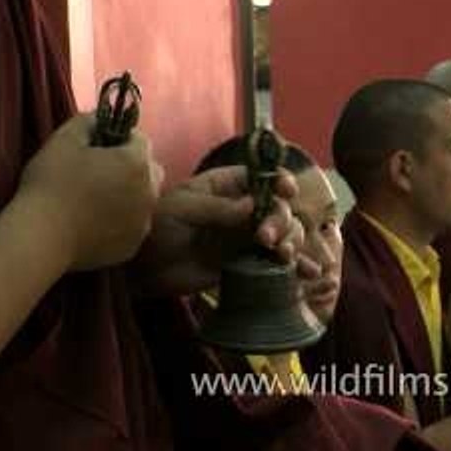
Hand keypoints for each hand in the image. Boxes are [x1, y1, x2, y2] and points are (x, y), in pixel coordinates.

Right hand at [18, 113, 163, 271]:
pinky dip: (123, 221)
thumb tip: (100, 117)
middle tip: (102, 171)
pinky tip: (97, 223)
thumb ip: (88, 121)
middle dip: (133, 166)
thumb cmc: (51, 182)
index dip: (121, 138)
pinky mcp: (133, 246)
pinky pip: (134, 226)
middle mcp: (150, 192)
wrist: (42, 237)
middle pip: (150, 170)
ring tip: (99, 198)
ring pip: (145, 200)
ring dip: (130, 194)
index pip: (141, 140)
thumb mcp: (64, 140)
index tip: (100, 145)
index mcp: (137, 163)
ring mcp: (144, 222)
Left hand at [130, 165, 320, 296]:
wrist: (141, 270)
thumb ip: (217, 208)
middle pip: (279, 207)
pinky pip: (278, 262)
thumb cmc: (155, 228)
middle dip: (280, 221)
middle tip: (265, 239)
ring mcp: (246, 237)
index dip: (279, 180)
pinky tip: (309, 273)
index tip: (286, 190)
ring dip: (291, 242)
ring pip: (285, 234)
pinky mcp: (248, 263)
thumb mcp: (181, 210)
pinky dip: (297, 267)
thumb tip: (254, 205)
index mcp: (226, 186)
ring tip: (282, 256)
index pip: (262, 176)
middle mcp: (243, 209)